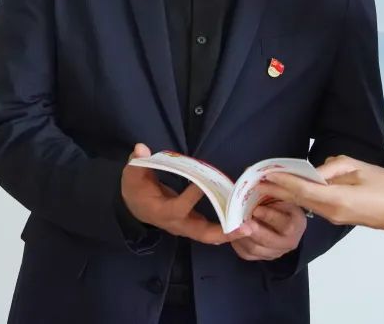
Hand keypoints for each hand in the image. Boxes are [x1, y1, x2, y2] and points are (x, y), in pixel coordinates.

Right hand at [121, 143, 250, 244]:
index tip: (202, 183)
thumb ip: (137, 162)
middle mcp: (175, 224)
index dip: (190, 197)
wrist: (135, 205)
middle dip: (223, 232)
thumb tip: (141, 148)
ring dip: (230, 234)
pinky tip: (244, 224)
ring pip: (209, 236)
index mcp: (161, 211)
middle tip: (244, 227)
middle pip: (201, 233)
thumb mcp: (132, 173)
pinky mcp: (193, 224)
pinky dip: (228, 230)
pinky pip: (212, 231)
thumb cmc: (135, 187)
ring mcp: (185, 227)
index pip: (178, 208)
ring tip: (251, 228)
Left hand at [231, 200, 306, 261]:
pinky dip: (237, 243)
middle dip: (253, 232)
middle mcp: (290, 242)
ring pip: (255, 249)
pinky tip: (233, 232)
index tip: (256, 210)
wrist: (283, 216)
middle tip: (242, 223)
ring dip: (241, 237)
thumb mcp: (282, 195)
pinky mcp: (262, 257)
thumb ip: (273, 193)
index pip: (286, 225)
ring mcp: (276, 252)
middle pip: (269, 241)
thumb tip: (258, 186)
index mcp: (297, 224)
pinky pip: (247, 254)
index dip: (269, 217)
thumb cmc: (280, 201)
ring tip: (234, 225)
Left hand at [257, 155, 383, 230]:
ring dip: (286, 194)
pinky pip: (313, 206)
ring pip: (304, 204)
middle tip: (255, 181)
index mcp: (335, 199)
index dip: (282, 181)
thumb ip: (333, 168)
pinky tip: (291, 189)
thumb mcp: (360, 169)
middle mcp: (330, 212)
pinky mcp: (337, 217)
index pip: (302, 189)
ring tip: (268, 183)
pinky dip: (299, 197)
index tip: (265, 174)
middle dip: (276, 190)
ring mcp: (333, 217)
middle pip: (298, 199)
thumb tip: (315, 171)